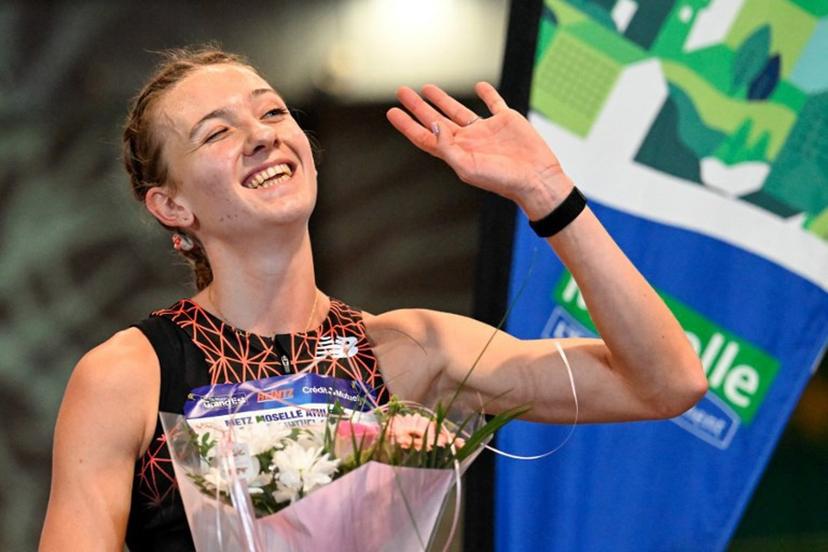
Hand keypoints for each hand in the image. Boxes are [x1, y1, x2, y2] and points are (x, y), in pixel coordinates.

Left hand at [387, 82, 571, 218]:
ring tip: (426, 88)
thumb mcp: (468, 167)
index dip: (407, 124)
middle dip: (418, 107)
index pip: (425, 136)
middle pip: (436, 120)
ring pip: (458, 111)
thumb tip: (433, 125)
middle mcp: (468, 140)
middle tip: (402, 92)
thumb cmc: (502, 180)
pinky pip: (493, 103)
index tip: (392, 112)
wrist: (535, 178)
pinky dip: (486, 94)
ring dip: (442, 99)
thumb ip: (448, 147)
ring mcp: (486, 130)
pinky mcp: (506, 120)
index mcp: (456, 152)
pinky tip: (479, 87)